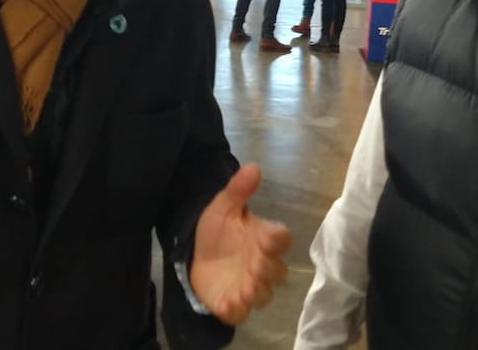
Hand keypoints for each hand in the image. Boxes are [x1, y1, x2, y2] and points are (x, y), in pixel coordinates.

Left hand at [189, 164, 291, 324]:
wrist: (195, 255)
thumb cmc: (217, 231)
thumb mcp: (223, 207)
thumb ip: (238, 190)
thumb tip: (252, 166)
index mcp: (264, 238)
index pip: (281, 238)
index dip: (277, 239)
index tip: (266, 237)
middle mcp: (263, 264)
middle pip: (278, 271)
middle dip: (268, 269)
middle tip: (254, 265)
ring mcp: (250, 286)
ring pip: (264, 295)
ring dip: (256, 292)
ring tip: (244, 287)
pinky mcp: (234, 303)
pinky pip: (242, 312)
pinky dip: (237, 310)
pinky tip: (228, 304)